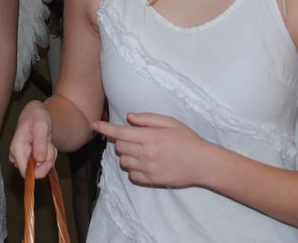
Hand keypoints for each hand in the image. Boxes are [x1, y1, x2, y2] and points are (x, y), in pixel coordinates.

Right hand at [8, 100, 55, 178]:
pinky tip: (47, 146)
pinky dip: (49, 157)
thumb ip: (40, 142)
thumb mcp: (41, 125)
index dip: (39, 170)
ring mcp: (23, 158)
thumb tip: (39, 159)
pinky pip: (42, 165)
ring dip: (49, 157)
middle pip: (35, 171)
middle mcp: (17, 156)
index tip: (49, 161)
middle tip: (50, 145)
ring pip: (40, 168)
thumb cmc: (37, 117)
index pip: (25, 172)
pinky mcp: (29, 160)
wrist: (36, 115)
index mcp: (17, 149)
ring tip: (48, 142)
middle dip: (47, 160)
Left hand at [92, 111, 209, 188]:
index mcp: (150, 137)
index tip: (95, 125)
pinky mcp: (151, 180)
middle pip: (120, 147)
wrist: (202, 163)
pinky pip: (132, 175)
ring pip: (123, 161)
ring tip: (141, 150)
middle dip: (122, 140)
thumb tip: (128, 117)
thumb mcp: (170, 122)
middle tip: (135, 137)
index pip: (121, 132)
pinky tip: (144, 162)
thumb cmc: (187, 139)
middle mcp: (147, 153)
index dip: (105, 128)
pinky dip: (133, 168)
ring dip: (127, 154)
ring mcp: (148, 168)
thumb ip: (147, 119)